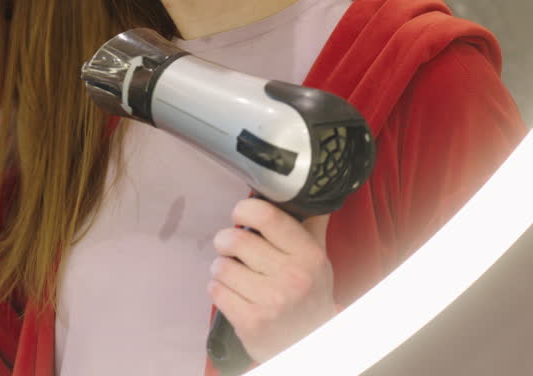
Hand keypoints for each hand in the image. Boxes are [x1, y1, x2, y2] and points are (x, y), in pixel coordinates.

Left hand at [207, 199, 337, 362]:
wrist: (311, 343)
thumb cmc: (309, 295)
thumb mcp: (317, 259)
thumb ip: (308, 225)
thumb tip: (304, 189)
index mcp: (309, 256)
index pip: (267, 216)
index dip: (244, 210)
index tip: (239, 215)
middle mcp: (293, 277)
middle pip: (236, 240)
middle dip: (225, 241)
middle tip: (229, 247)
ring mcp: (271, 302)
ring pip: (221, 266)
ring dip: (221, 267)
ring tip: (233, 274)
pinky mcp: (251, 323)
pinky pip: (215, 290)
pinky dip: (218, 288)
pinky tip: (232, 293)